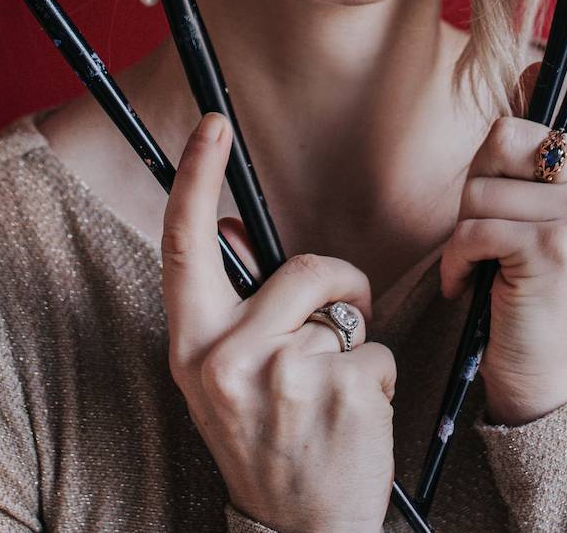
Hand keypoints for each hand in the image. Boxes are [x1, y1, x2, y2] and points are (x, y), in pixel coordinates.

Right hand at [162, 112, 396, 532]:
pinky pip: (380, 352)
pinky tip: (358, 419)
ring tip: (337, 391)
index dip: (195, 178)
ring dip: (358, 338)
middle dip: (339, 283)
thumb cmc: (263, 441)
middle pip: (302, 267)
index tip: (211, 125)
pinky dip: (381, 378)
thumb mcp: (223, 376)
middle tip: (341, 323)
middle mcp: (228, 359)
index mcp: (192, 347)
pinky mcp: (342, 396)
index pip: (185, 245)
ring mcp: (286, 379)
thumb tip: (229, 226)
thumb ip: (230, 303)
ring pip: (348, 309)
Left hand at [441, 0, 566, 425]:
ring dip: (468, 225)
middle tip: (497, 231)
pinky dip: (461, 259)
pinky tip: (482, 286)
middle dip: (480, 181)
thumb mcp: (542, 205)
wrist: (543, 375)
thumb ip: (538, 143)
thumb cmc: (529, 279)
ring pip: (482, 175)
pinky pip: (474, 220)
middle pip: (506, 129)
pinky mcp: (559, 245)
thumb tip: (525, 74)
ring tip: (491, 264)